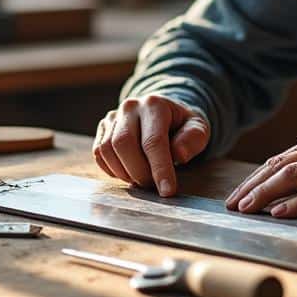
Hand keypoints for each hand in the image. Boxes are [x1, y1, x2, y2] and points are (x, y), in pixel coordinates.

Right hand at [92, 95, 210, 196]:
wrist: (164, 114)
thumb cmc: (182, 125)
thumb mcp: (198, 129)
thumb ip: (192, 139)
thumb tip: (178, 154)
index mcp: (155, 104)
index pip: (153, 141)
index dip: (160, 169)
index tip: (167, 191)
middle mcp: (130, 107)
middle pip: (124, 144)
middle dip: (139, 172)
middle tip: (153, 186)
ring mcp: (113, 117)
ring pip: (107, 150)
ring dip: (124, 172)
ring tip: (142, 178)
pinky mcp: (103, 128)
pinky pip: (99, 154)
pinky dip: (113, 169)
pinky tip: (129, 171)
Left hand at [226, 128, 296, 217]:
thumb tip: (287, 180)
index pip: (278, 160)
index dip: (255, 179)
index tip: (237, 195)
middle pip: (278, 167)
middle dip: (251, 187)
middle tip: (231, 205)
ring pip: (291, 176)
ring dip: (264, 194)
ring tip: (246, 209)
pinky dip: (296, 203)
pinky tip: (279, 213)